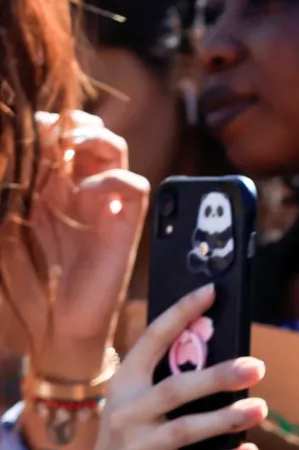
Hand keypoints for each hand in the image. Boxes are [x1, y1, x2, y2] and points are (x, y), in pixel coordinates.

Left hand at [18, 113, 146, 380]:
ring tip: (73, 143)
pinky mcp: (125, 224)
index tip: (23, 126)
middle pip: (85, 133)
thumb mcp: (4, 230)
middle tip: (49, 130)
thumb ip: (7, 194)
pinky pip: (134, 186)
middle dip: (69, 123)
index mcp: (44, 186)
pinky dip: (114, 179)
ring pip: (113, 149)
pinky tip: (89, 192)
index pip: (52, 136)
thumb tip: (3, 159)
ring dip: (96, 137)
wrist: (54, 327)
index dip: (42, 123)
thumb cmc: (23, 284)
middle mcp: (75, 189)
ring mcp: (102, 204)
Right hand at [82, 284, 266, 449]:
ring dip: (226, 418)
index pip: (151, 341)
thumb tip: (227, 353)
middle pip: (175, 389)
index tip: (211, 291)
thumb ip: (172, 381)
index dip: (180, 315)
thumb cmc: (139, 436)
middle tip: (256, 367)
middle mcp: (126, 412)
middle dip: (217, 376)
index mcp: (125, 384)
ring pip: (186, 429)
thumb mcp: (141, 405)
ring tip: (260, 408)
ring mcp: (138, 447)